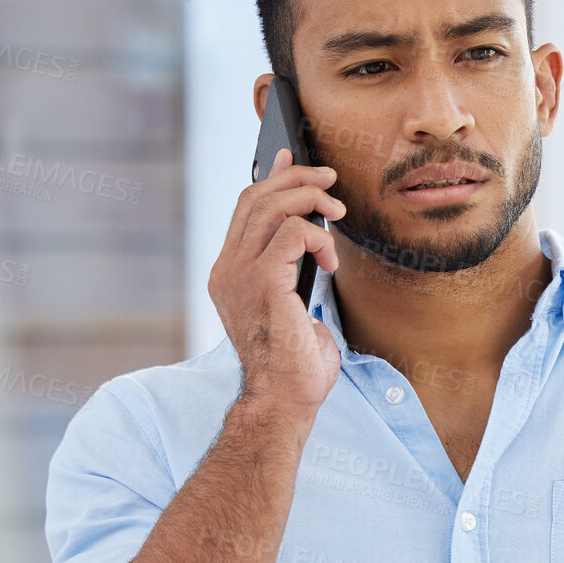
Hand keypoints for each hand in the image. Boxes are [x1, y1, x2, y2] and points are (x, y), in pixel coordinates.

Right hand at [208, 147, 345, 418]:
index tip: (296, 161)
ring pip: (273, 206)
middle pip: (256, 197)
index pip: (245, 208)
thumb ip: (292, 266)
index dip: (273, 178)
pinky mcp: (263, 283)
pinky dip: (319, 238)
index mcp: (229, 273)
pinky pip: (294, 233)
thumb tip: (309, 230)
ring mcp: (239, 275)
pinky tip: (330, 262)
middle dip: (297, 179)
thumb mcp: (292, 304)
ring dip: (312, 201)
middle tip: (330, 181)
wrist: (285, 401)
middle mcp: (227, 269)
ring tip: (337, 214)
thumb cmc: (294, 363)